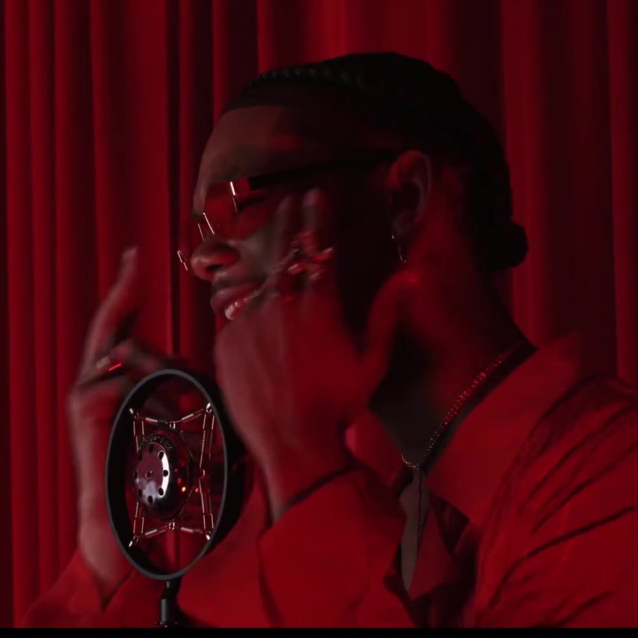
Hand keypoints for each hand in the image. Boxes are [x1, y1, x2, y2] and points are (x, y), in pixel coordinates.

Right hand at [67, 248, 168, 591]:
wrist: (123, 524)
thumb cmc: (155, 480)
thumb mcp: (177, 424)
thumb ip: (185, 393)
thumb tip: (212, 368)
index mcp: (118, 381)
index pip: (123, 325)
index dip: (130, 290)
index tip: (140, 255)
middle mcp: (97, 382)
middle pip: (109, 322)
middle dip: (123, 287)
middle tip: (135, 255)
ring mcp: (85, 394)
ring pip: (119, 351)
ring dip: (148, 353)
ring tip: (167, 364)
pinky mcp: (82, 410)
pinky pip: (113, 380)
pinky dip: (139, 388)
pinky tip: (158, 407)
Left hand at [213, 189, 416, 519]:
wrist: (290, 442)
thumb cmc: (338, 407)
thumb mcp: (372, 362)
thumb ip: (387, 313)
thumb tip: (411, 275)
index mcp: (319, 305)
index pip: (318, 246)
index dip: (318, 217)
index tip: (316, 195)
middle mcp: (281, 304)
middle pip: (284, 251)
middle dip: (289, 222)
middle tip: (290, 201)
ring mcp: (249, 321)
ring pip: (256, 276)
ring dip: (262, 254)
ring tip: (267, 240)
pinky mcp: (226, 340)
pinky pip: (232, 308)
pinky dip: (240, 295)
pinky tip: (243, 288)